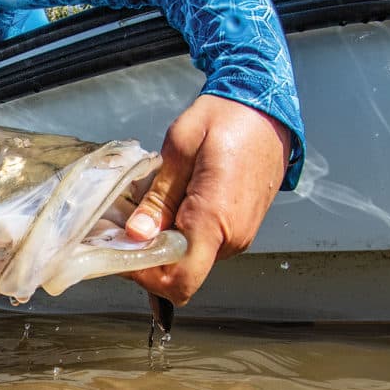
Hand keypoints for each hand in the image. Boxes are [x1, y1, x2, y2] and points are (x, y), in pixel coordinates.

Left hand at [125, 95, 290, 304]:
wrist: (267, 109)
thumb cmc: (226, 118)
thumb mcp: (181, 146)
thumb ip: (159, 195)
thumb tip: (137, 233)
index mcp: (214, 218)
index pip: (179, 280)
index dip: (144, 276)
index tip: (121, 251)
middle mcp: (231, 237)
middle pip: (179, 274)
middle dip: (146, 256)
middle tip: (124, 225)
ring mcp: (238, 237)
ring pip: (188, 261)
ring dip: (162, 243)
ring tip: (149, 208)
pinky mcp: (238, 231)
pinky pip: (201, 246)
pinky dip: (179, 235)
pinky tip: (170, 205)